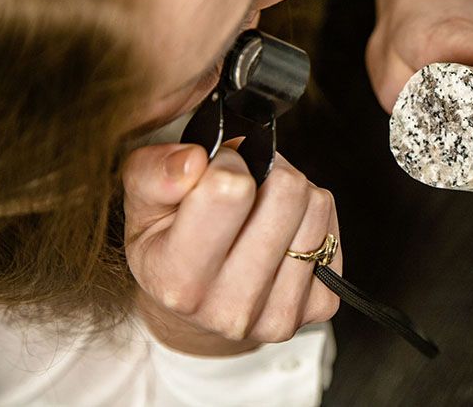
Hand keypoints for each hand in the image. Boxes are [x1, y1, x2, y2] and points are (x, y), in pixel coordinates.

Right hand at [123, 143, 340, 355]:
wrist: (201, 307)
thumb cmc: (169, 248)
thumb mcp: (140, 205)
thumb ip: (152, 173)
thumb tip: (192, 161)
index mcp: (178, 281)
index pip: (229, 189)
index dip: (227, 161)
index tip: (216, 170)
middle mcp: (232, 308)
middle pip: (287, 190)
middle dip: (266, 172)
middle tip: (246, 184)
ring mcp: (281, 313)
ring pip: (316, 204)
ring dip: (291, 192)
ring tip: (262, 206)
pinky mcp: (320, 306)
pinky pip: (332, 226)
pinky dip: (311, 216)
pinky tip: (283, 231)